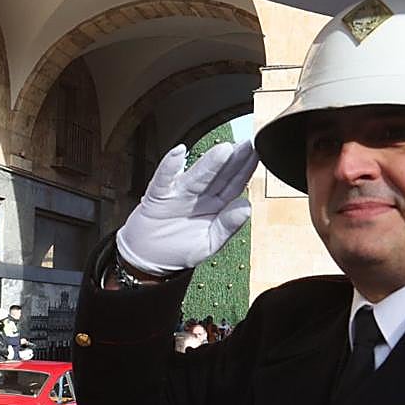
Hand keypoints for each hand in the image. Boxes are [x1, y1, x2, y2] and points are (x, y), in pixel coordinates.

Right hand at [116, 141, 257, 274]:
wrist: (147, 259)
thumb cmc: (178, 250)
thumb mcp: (209, 244)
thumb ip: (227, 226)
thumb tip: (247, 207)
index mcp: (214, 206)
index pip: (234, 185)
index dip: (245, 170)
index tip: (257, 154)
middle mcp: (198, 196)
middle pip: (218, 176)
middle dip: (233, 160)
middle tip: (247, 144)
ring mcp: (178, 194)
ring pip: (196, 176)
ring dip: (209, 163)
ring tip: (223, 150)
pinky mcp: (157, 197)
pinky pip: (164, 180)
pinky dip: (169, 168)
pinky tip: (178, 154)